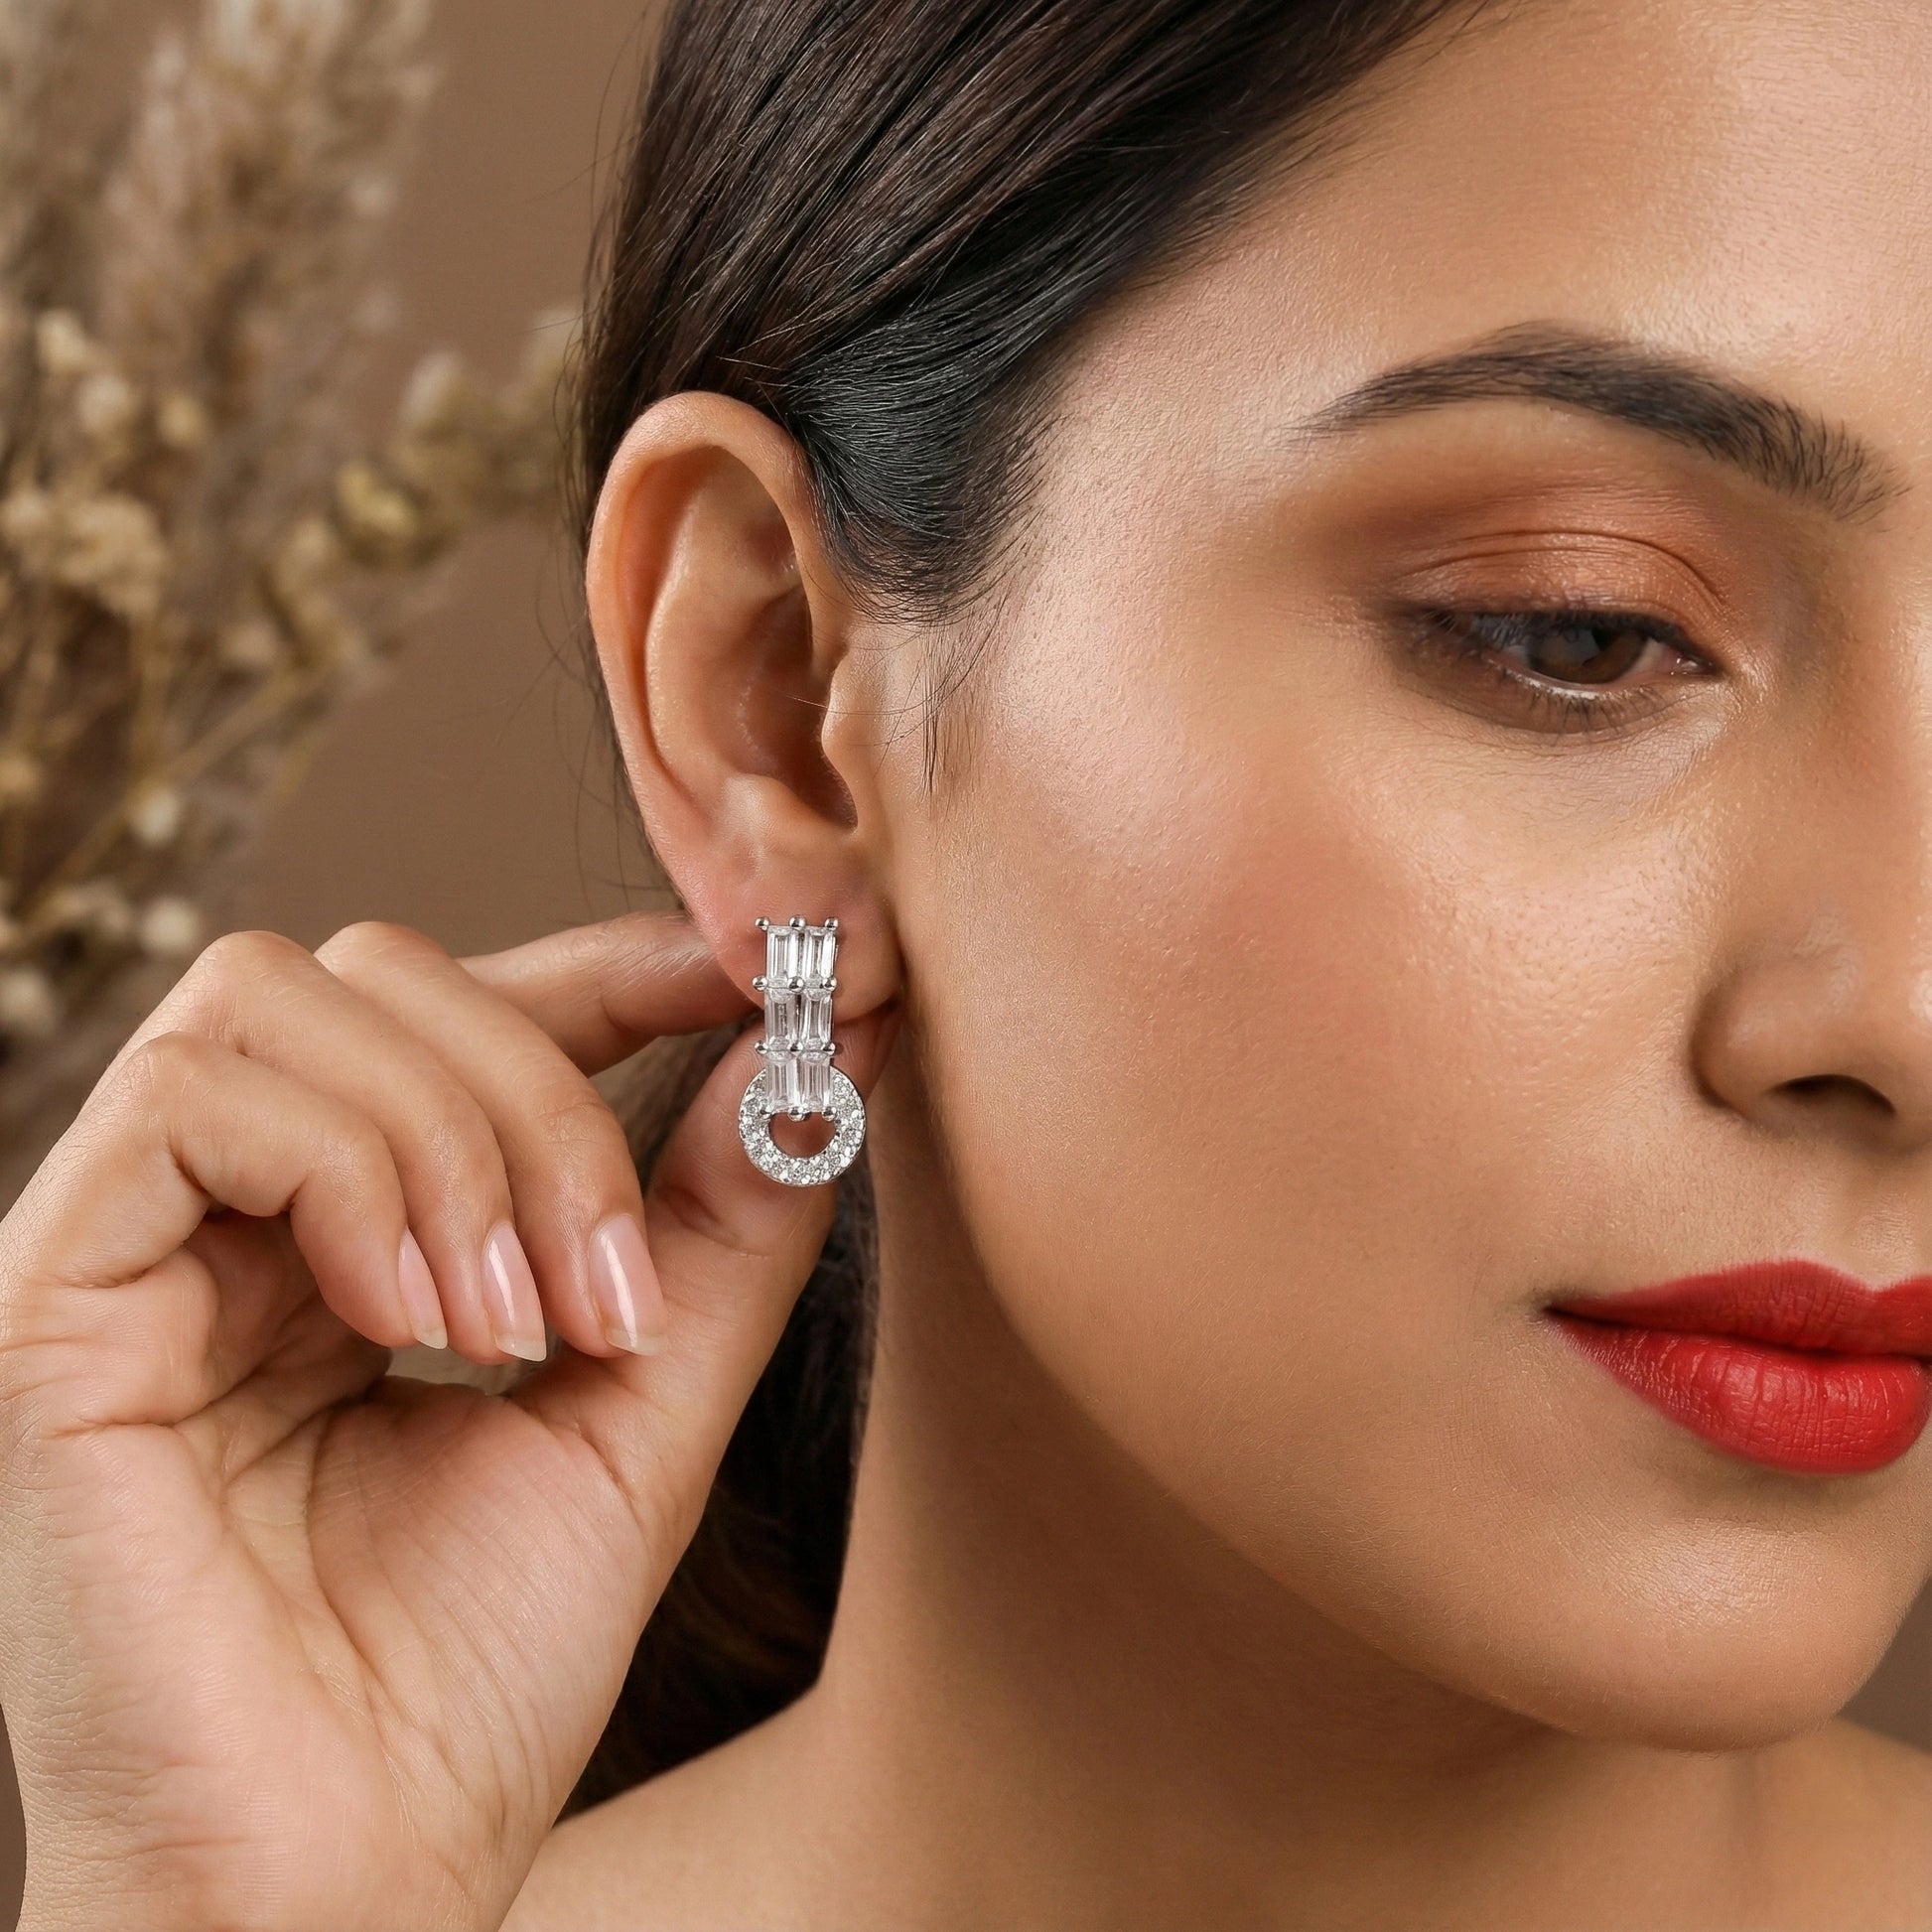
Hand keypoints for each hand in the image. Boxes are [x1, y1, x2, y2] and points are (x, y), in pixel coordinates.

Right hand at [0, 912, 897, 1931]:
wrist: (343, 1880)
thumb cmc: (477, 1673)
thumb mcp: (646, 1403)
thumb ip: (721, 1222)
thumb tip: (810, 1045)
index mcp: (358, 1229)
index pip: (467, 1007)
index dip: (609, 960)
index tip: (749, 967)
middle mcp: (234, 1213)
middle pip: (386, 971)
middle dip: (548, 1091)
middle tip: (611, 1287)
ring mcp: (133, 1239)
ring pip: (294, 997)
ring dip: (457, 1139)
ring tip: (509, 1328)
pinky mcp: (47, 1290)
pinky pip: (196, 1094)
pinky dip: (349, 1173)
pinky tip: (409, 1322)